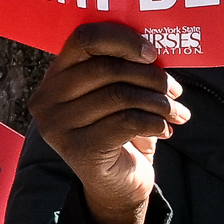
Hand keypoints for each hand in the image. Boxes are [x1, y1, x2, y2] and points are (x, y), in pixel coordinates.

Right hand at [29, 21, 183, 223]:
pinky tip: (164, 129)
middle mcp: (48, 99)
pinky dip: (154, 123)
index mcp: (55, 76)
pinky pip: (127, 122)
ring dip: (159, 102)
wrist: (116, 185)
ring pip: (121, 96)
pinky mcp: (78, 150)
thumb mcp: (116, 94)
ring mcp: (58, 126)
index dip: (122, 39)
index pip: (84, 38)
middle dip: (151, 77)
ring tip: (176, 112)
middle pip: (108, 68)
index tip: (152, 53)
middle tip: (175, 90)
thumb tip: (154, 48)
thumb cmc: (119, 131)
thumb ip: (123, 68)